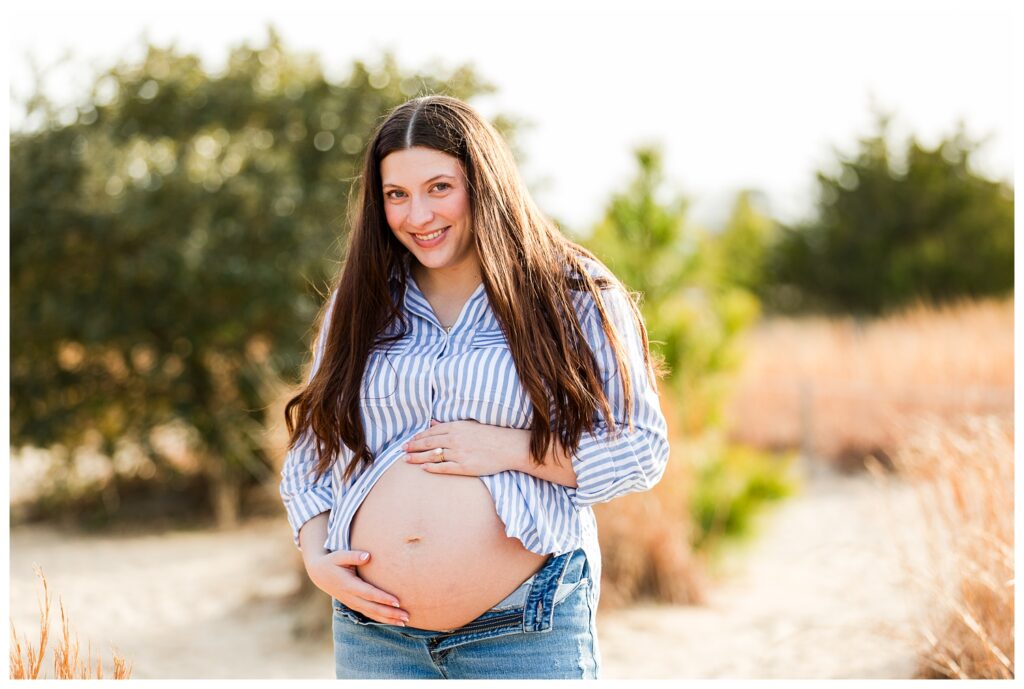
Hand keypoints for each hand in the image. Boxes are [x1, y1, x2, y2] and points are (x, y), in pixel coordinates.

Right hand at [304, 550, 409, 625]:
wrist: (319, 574)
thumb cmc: (332, 562)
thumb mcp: (339, 556)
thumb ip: (353, 556)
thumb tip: (368, 555)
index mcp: (348, 585)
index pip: (369, 594)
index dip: (383, 598)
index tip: (397, 602)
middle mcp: (351, 597)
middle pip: (373, 608)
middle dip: (390, 613)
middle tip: (407, 616)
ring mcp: (352, 603)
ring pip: (372, 614)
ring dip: (388, 619)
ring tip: (404, 622)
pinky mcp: (354, 605)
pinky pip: (369, 614)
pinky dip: (381, 619)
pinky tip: (394, 621)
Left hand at [402, 418, 528, 475]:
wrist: (508, 447)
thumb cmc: (489, 435)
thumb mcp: (469, 425)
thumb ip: (449, 424)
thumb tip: (432, 421)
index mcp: (456, 427)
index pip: (431, 432)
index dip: (418, 437)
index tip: (409, 441)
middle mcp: (455, 439)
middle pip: (429, 443)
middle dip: (413, 447)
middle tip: (402, 450)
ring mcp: (459, 453)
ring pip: (433, 455)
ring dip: (418, 458)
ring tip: (406, 460)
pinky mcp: (465, 466)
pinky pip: (444, 467)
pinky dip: (432, 468)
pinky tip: (423, 468)